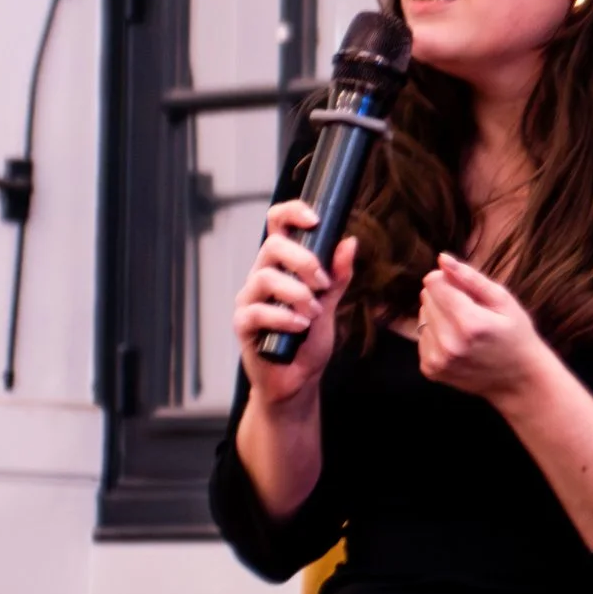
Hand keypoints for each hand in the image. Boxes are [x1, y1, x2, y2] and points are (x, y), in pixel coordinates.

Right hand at [232, 200, 356, 400]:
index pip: (277, 225)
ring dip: (297, 294)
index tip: (315, 219)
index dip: (292, 213)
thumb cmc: (308, 341)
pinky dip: (283, 318)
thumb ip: (337, 275)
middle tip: (323, 284)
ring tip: (314, 313)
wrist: (296, 381)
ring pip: (265, 277)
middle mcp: (261, 276)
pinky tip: (300, 326)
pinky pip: (257, 311)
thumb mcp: (330, 304)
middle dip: (303, 261)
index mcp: (280, 265)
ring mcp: (249, 300)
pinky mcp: (243, 324)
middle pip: (272, 246)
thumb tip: (350, 242)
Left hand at [414, 249, 546, 404]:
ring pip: (421, 317)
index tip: (466, 291)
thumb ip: (471, 278)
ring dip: (439, 317)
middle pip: (426, 298)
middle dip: (444, 298)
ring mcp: (438, 360)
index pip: (434, 282)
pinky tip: (457, 343)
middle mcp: (449, 344)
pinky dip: (436, 335)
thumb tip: (442, 259)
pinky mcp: (431, 370)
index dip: (449, 279)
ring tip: (465, 329)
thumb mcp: (503, 300)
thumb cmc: (515, 334)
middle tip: (471, 313)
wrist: (519, 380)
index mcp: (469, 323)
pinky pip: (421, 337)